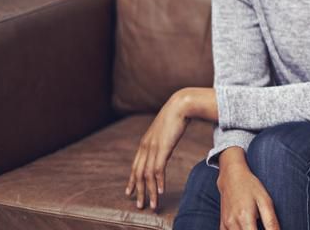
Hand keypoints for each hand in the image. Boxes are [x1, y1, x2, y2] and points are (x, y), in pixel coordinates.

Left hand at [125, 89, 189, 209]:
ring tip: (152, 204)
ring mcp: (153, 147)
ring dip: (149, 191)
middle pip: (138, 174)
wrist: (181, 105)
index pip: (135, 166)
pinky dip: (158, 181)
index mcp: (145, 143)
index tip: (129, 192)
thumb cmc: (175, 115)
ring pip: (147, 174)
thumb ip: (162, 138)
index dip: (132, 181)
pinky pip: (158, 169)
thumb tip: (164, 143)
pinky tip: (161, 190)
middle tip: (139, 205)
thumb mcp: (165, 130)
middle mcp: (146, 147)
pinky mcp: (162, 148)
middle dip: (138, 191)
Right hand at [218, 149, 279, 229]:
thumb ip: (271, 220)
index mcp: (245, 218)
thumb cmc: (250, 186)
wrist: (231, 177)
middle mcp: (233, 223)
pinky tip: (245, 228)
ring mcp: (226, 224)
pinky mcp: (222, 224)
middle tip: (260, 226)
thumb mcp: (265, 200)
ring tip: (254, 226)